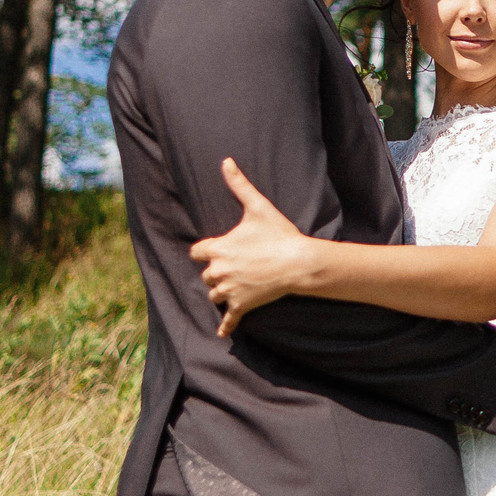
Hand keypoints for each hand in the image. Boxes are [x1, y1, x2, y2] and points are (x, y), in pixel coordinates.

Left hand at [190, 159, 316, 336]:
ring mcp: (230, 290)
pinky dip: (226, 326)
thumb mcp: (257, 207)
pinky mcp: (242, 305)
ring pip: (214, 295)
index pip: (197, 253)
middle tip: (230, 268)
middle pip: (205, 275)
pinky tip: (222, 333)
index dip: (206, 252)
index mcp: (218, 248)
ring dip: (220, 292)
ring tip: (232, 288)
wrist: (298, 262)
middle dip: (215, 272)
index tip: (214, 251)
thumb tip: (226, 162)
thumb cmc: (278, 234)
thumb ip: (238, 185)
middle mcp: (219, 271)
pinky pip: (229, 320)